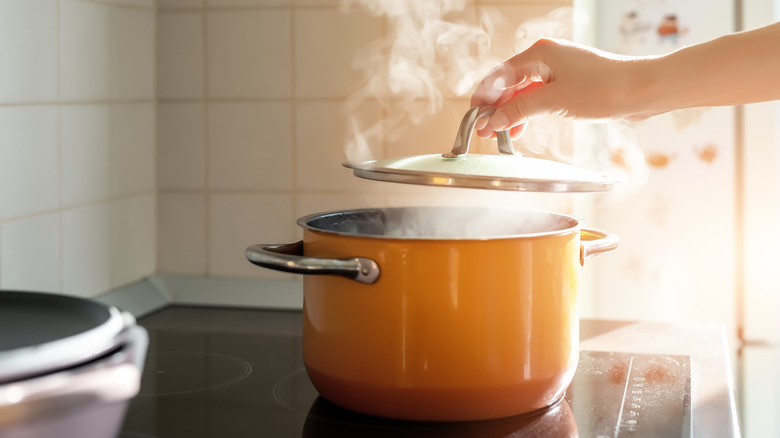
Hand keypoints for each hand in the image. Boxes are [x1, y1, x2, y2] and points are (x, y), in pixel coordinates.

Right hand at [471, 38, 655, 138]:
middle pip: (509, 84)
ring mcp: (558, 71)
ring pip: (523, 92)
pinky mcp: (569, 84)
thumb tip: (493, 120)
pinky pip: (539, 97)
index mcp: (539, 53)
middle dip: (495, 108)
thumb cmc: (603, 88)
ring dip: (510, 113)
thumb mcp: (554, 101)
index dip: (484, 98)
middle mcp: (546, 58)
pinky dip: (527, 112)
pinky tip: (519, 129)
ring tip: (498, 135)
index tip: (474, 118)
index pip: (499, 76)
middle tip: (483, 131)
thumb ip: (519, 110)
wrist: (642, 90)